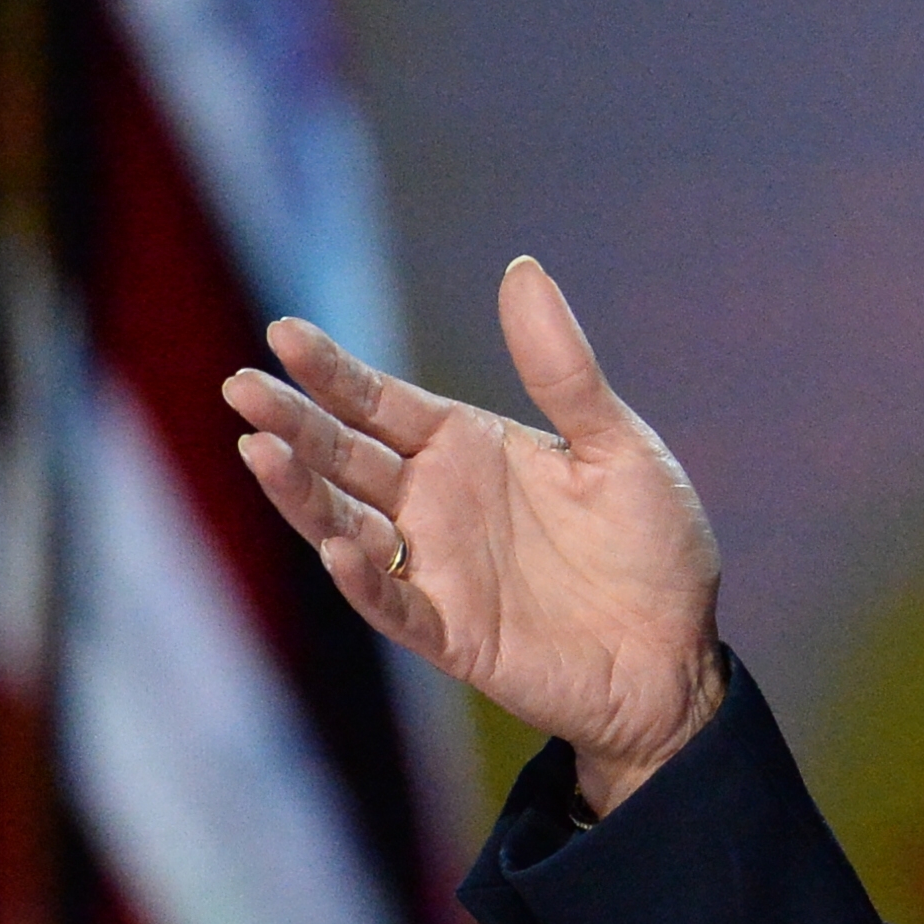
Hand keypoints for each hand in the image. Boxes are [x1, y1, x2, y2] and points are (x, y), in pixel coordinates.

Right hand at [225, 257, 725, 813]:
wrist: (681, 654)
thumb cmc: (652, 547)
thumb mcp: (617, 444)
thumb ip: (562, 368)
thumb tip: (521, 268)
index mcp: (467, 448)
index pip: (380, 402)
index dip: (332, 371)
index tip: (283, 333)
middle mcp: (436, 503)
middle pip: (345, 455)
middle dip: (293, 421)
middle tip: (242, 385)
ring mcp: (436, 568)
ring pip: (345, 524)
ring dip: (302, 492)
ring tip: (258, 450)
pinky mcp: (451, 632)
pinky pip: (392, 602)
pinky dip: (362, 578)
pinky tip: (337, 546)